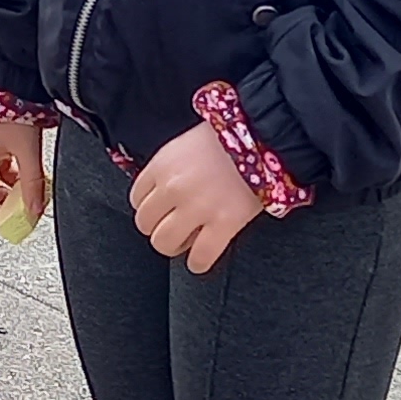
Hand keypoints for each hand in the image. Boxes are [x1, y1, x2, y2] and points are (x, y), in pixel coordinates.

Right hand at [0, 113, 50, 233]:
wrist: (12, 82)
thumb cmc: (12, 110)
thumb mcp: (27, 152)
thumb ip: (33, 184)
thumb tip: (35, 211)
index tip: (4, 220)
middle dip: (1, 207)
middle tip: (22, 211)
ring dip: (8, 193)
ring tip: (29, 193)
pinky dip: (12, 179)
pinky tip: (28, 177)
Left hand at [128, 123, 260, 276]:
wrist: (264, 136)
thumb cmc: (227, 138)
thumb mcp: (185, 144)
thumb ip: (168, 168)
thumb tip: (160, 191)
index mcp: (162, 165)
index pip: (137, 199)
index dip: (150, 207)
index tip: (161, 211)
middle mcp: (173, 187)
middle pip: (146, 224)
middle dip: (157, 229)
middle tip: (173, 228)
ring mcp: (197, 207)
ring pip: (165, 243)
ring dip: (174, 246)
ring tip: (186, 242)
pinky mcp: (224, 223)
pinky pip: (200, 256)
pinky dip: (198, 263)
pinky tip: (200, 259)